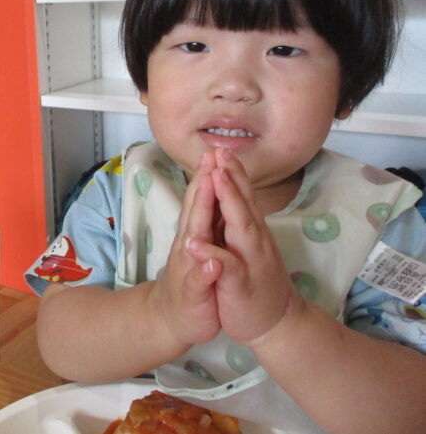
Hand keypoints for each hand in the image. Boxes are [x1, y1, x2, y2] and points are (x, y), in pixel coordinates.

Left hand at [151, 151, 223, 347]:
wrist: (168, 321)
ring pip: (200, 205)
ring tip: (216, 159)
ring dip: (208, 181)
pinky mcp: (199, 246)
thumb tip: (211, 263)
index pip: (200, 217)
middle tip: (217, 151)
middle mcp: (192, 240)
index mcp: (192, 251)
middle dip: (208, 177)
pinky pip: (207, 215)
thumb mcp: (194, 303)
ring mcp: (194, 241)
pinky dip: (212, 197)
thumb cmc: (185, 312)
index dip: (208, 195)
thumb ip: (201, 281)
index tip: (216, 171)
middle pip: (198, 203)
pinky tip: (218, 185)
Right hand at [186, 149, 301, 345]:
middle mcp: (255, 237)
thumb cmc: (252, 313)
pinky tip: (233, 184)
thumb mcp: (234, 295)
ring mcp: (257, 237)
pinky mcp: (255, 241)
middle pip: (242, 198)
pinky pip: (245, 207)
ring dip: (235, 176)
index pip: (234, 212)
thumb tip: (194, 245)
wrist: (280, 325)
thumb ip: (217, 268)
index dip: (223, 189)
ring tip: (225, 156)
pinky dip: (237, 190)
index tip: (211, 168)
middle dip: (229, 172)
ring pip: (246, 200)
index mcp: (247, 247)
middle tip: (217, 149)